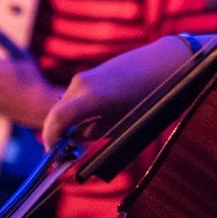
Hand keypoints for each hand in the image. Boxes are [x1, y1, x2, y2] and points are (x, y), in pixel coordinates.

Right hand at [42, 36, 190, 145]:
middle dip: (56, 134)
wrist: (165, 62)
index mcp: (92, 97)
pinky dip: (75, 111)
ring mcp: (86, 76)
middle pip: (56, 113)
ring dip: (67, 123)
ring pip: (65, 104)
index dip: (51, 139)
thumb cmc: (150, 96)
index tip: (54, 155)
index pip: (57, 120)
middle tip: (64, 154)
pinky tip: (89, 122)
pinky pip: (75, 96)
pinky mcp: (91, 74)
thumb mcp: (125, 122)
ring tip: (79, 140)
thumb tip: (75, 140)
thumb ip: (96, 132)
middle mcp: (83, 83)